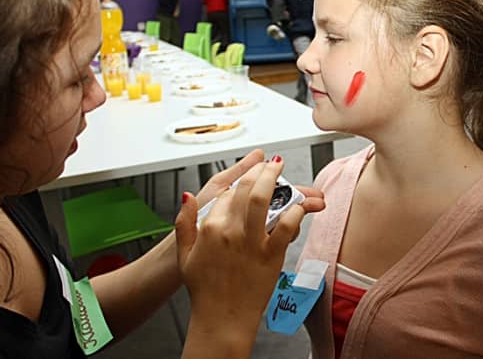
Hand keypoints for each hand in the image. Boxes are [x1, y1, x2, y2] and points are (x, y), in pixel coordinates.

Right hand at [175, 160, 319, 346]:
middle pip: (245, 188)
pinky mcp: (270, 254)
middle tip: (270, 165)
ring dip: (274, 179)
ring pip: (263, 199)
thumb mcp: (184, 253)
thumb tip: (188, 196)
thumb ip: (184, 222)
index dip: (239, 182)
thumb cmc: (204, 289)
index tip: (248, 177)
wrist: (221, 318)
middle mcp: (230, 231)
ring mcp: (251, 242)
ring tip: (281, 171)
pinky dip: (294, 212)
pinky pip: (285, 226)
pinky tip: (298, 205)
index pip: (227, 193)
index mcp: (209, 227)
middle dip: (259, 171)